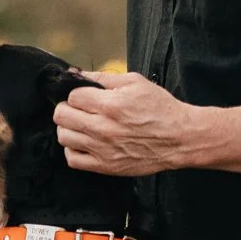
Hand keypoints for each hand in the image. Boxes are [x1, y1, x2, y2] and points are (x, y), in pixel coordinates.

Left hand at [55, 72, 204, 175]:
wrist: (180, 138)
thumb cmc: (161, 109)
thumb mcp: (136, 83)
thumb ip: (104, 78)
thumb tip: (78, 73)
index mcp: (110, 105)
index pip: (72, 96)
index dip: (77, 93)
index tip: (85, 96)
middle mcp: (102, 128)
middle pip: (61, 115)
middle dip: (68, 108)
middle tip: (80, 109)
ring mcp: (102, 149)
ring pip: (63, 137)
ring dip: (69, 128)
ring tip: (83, 125)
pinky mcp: (105, 166)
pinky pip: (72, 159)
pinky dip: (73, 149)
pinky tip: (84, 142)